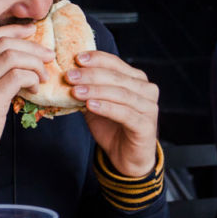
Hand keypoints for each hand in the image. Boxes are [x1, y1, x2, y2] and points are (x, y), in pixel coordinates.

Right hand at [0, 25, 53, 173]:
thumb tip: (16, 54)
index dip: (14, 30)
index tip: (32, 31)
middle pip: (4, 44)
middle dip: (31, 47)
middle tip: (47, 55)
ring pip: (13, 58)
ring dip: (35, 64)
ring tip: (43, 76)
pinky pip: (18, 76)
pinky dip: (32, 78)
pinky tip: (35, 87)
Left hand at [67, 51, 158, 176]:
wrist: (126, 158)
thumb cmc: (112, 128)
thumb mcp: (96, 105)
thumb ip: (87, 91)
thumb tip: (67, 76)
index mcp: (136, 80)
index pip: (116, 64)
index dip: (97, 59)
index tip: (77, 58)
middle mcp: (147, 90)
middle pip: (117, 77)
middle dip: (91, 75)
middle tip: (70, 76)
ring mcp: (149, 108)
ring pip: (120, 94)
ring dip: (96, 90)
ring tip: (75, 91)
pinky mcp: (146, 125)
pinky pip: (125, 113)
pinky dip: (106, 107)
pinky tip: (90, 105)